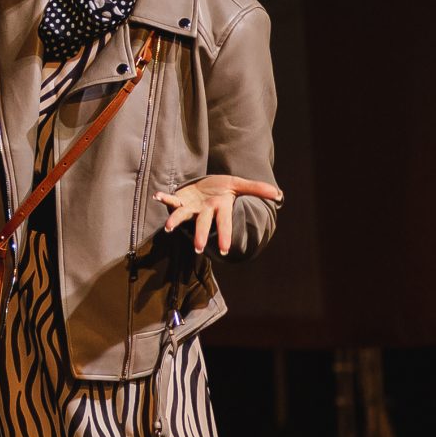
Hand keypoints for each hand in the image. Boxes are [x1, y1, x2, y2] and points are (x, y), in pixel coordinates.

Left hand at [154, 174, 284, 254]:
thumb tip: (278, 195)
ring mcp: (191, 207)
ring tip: (167, 227)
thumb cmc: (223, 189)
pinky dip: (164, 198)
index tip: (225, 250)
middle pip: (203, 224)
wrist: (206, 185)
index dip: (224, 235)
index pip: (224, 223)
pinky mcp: (180, 200)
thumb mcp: (240, 186)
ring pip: (182, 216)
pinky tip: (157, 195)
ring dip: (174, 221)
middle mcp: (204, 211)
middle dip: (200, 235)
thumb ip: (257, 189)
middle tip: (199, 250)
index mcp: (220, 208)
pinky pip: (171, 199)